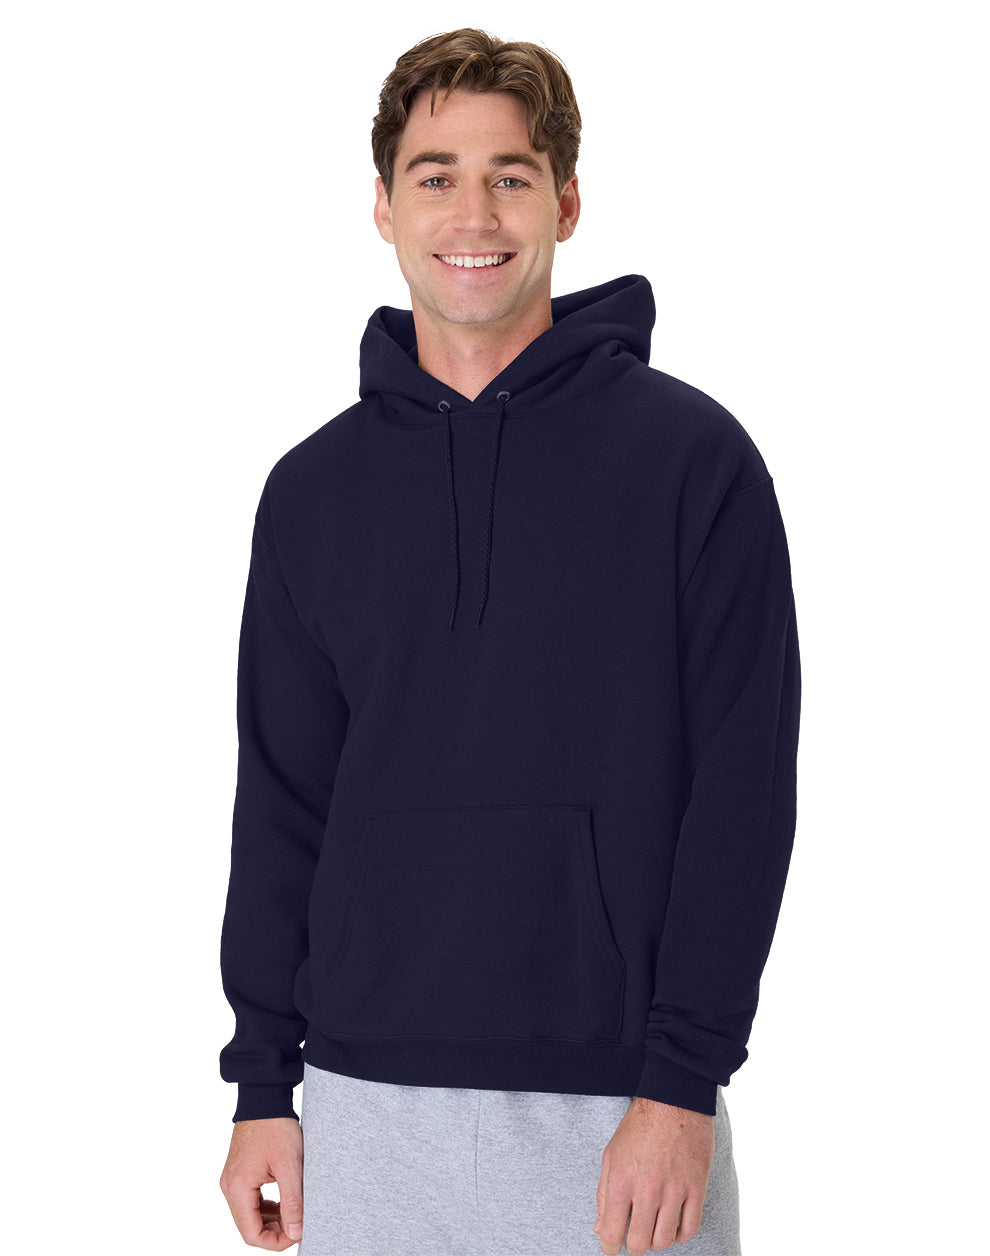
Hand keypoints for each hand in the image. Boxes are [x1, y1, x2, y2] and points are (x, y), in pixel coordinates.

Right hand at [220, 1116, 303, 1249]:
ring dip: (271, 1220)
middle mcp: (229, 1187)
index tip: (297, 1234)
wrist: (265, 1097)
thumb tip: (296, 1231)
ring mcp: (232, 1179)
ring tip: (294, 1215)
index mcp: (237, 1188)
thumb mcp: (290, 1165)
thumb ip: (293, 1201)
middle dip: (274, 1232)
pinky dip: (266, 1207)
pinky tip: (283, 1203)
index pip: (251, 1234)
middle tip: (298, 1226)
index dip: (275, 1241)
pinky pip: (250, 1200)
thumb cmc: (276, 1126)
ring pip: (250, 1215)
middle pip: (249, 1227)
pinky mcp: (239, 1172)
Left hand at [594, 1097, 713, 1253]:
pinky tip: (673, 1226)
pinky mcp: (697, 1187)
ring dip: (656, 1241)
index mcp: (621, 1179)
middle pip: (639, 1242)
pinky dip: (681, 1235)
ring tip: (652, 1229)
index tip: (610, 1248)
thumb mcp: (611, 1154)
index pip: (611, 1232)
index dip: (608, 1247)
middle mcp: (647, 1188)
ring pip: (664, 1240)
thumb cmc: (639, 1126)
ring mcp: (674, 1189)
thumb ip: (603, 1193)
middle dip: (633, 1247)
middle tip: (633, 1238)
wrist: (673, 1100)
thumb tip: (599, 1227)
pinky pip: (690, 1228)